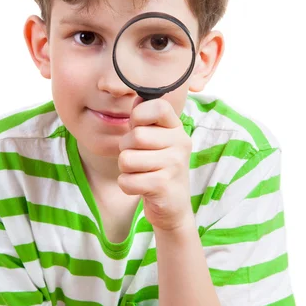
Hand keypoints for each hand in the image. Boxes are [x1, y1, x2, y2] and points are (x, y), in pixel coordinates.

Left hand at [117, 96, 192, 231]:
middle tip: (139, 159)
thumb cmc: (159, 169)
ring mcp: (174, 165)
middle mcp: (180, 143)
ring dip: (126, 169)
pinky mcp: (163, 186)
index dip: (139, 116)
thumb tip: (138, 98)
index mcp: (177, 128)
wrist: (173, 207)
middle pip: (135, 136)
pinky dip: (127, 186)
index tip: (139, 128)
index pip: (158, 106)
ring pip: (126, 159)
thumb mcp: (156, 141)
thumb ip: (145, 120)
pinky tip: (142, 187)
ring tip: (141, 173)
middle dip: (126, 149)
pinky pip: (127, 181)